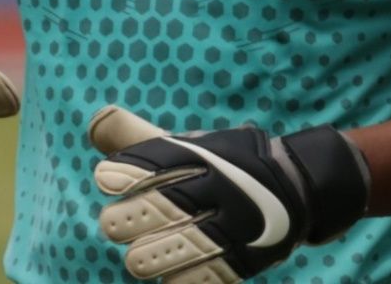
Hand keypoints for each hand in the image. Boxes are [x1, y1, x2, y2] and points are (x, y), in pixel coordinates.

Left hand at [88, 105, 371, 282]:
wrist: (295, 189)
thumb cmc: (223, 166)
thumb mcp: (186, 146)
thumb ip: (138, 137)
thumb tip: (95, 122)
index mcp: (201, 154)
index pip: (155, 162)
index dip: (124, 174)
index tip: (107, 180)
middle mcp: (219, 185)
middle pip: (163, 206)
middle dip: (129, 219)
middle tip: (115, 224)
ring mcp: (234, 224)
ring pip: (181, 246)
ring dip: (151, 256)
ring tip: (137, 257)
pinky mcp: (245, 258)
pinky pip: (206, 277)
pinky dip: (183, 280)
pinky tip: (169, 278)